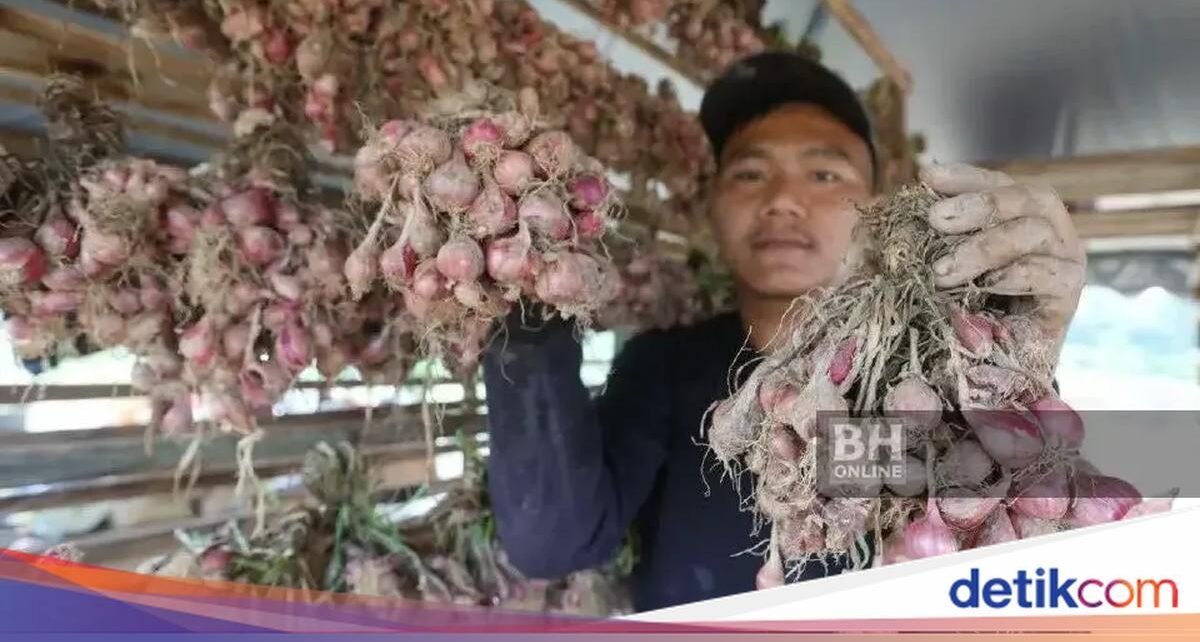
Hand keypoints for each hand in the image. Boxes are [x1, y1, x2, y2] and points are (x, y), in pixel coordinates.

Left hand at [919, 163, 1085, 358]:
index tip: (928, 177)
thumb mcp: (922, 271)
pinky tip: (985, 286)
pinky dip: (1014, 275)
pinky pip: (1051, 275)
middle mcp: (1048, 236)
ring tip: (943, 272)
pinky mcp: (1067, 301)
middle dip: (978, 204)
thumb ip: (914, 240)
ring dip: (985, 247)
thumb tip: (890, 206)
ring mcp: (1062, 265)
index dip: (967, 177)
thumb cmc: (948, 314)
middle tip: (935, 220)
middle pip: (1028, 197)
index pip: (999, 183)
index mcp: (1017, 219)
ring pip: (1036, 231)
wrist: (976, 375)